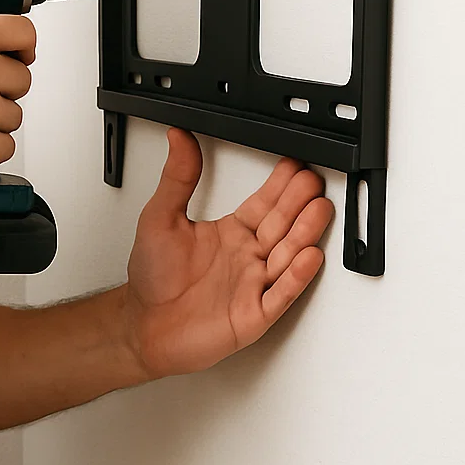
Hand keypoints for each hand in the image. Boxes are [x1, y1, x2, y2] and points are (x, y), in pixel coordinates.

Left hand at [123, 128, 332, 379]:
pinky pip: (280, 294)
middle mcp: (246, 256)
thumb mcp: (159, 217)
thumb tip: (178, 139)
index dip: (280, 185)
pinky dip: (295, 277)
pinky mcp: (254, 314)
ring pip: (287, 255)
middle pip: (281, 225)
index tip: (294, 163)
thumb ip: (177, 178)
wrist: (145, 326)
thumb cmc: (152, 276)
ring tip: (320, 210)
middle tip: (314, 179)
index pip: (264, 204)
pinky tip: (308, 258)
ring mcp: (253, 284)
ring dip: (304, 233)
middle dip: (299, 202)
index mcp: (230, 232)